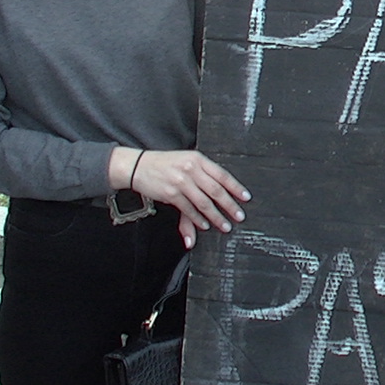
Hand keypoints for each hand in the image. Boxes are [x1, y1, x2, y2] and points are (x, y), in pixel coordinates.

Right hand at [124, 148, 251, 248]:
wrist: (138, 165)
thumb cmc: (165, 164)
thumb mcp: (186, 161)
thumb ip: (203, 175)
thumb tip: (219, 193)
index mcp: (198, 159)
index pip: (222, 175)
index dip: (236, 187)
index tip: (246, 197)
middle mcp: (191, 169)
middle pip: (216, 190)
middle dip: (230, 205)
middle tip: (239, 216)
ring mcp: (181, 181)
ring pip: (204, 202)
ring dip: (216, 216)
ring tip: (225, 225)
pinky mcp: (171, 193)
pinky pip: (189, 209)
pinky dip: (198, 219)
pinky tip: (205, 225)